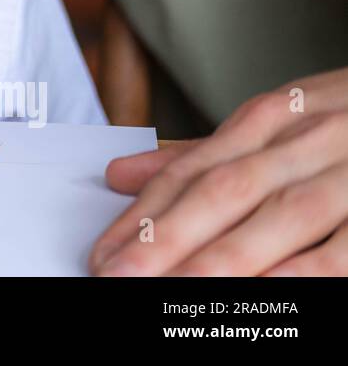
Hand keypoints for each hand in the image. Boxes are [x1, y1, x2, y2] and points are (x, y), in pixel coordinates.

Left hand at [89, 66, 347, 274]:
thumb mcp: (276, 122)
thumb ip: (199, 153)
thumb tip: (119, 174)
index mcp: (271, 118)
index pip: (193, 169)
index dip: (144, 214)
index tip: (101, 252)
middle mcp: (309, 140)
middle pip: (226, 191)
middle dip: (167, 239)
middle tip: (117, 276)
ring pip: (282, 216)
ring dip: (224, 259)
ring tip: (171, 293)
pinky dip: (311, 271)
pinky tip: (272, 291)